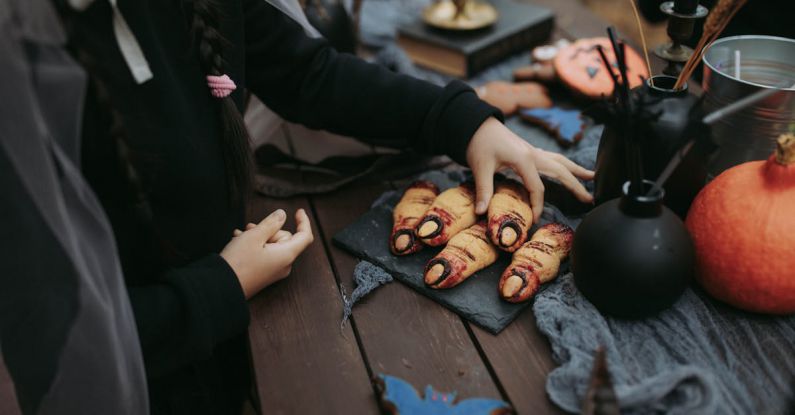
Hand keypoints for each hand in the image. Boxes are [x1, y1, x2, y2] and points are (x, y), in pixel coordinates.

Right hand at [221, 209, 314, 298]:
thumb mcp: (254, 236)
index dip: (304, 222)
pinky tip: (238, 241)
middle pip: (285, 239)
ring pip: (272, 245)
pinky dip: (254, 246)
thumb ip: (271, 223)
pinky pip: (265, 255)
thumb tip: (282, 215)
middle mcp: (284, 265)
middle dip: (269, 230)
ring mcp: (274, 271)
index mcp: (286, 255)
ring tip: (240, 235)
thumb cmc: (238, 262)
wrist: (221, 287)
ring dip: (258, 237)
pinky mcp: (264, 275)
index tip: (299, 211)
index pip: (305, 236)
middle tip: (250, 227)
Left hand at [466, 117, 593, 221]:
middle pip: (561, 171)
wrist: (476, 124)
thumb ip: (483, 190)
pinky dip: (564, 165)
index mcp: (524, 159)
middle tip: (590, 199)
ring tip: (592, 177)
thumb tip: (480, 212)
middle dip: (576, 186)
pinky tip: (569, 169)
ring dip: (576, 170)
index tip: (535, 218)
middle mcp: (534, 153)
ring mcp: (534, 150)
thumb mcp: (480, 167)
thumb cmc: (479, 144)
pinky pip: (553, 158)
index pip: (537, 188)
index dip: (537, 205)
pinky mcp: (530, 150)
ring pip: (561, 161)